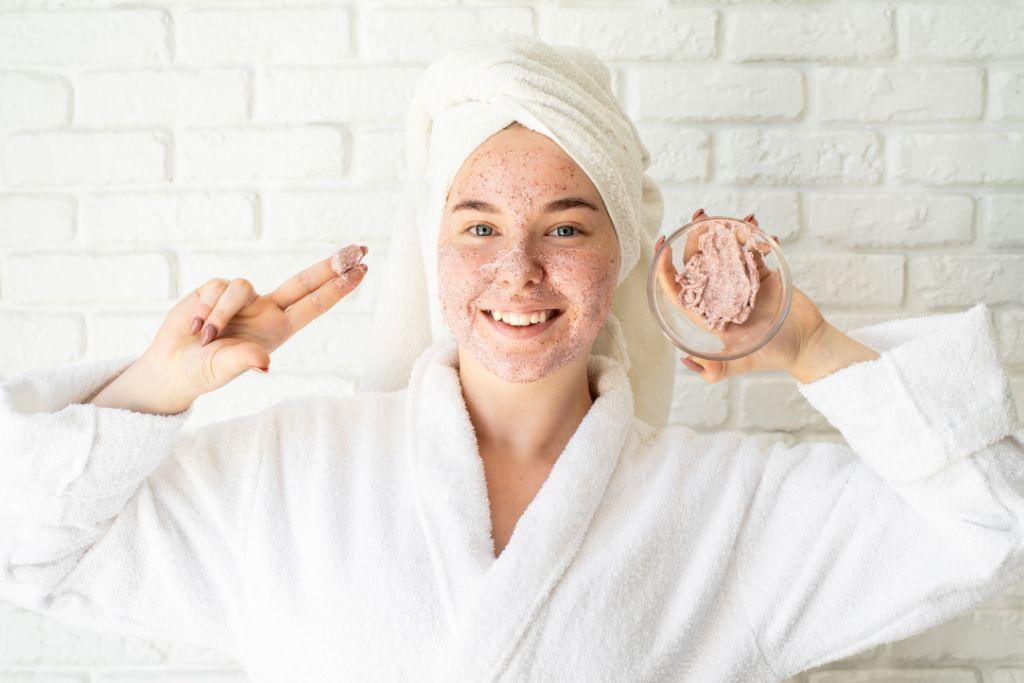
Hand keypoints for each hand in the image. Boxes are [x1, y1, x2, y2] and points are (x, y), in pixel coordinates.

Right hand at [139, 244, 368, 407]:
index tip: (361, 270)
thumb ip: (243, 360)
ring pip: (240, 287)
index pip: (314, 304)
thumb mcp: (223, 369)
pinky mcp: (216, 290)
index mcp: (277, 330)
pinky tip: (194, 328)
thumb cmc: (204, 372)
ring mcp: (242, 299)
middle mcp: (265, 310)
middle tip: (360, 248)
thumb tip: (264, 363)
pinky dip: (203, 309)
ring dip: (220, 313)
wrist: (172, 366)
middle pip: (302, 281)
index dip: (338, 288)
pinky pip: (216, 287)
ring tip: (205, 338)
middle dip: (330, 265)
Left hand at [654, 209, 825, 382]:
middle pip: (701, 263)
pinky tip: (754, 226)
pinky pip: (755, 251)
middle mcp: (721, 296)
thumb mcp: (738, 365)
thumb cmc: (772, 356)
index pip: (680, 290)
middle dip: (696, 239)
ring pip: (727, 252)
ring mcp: (742, 283)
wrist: (806, 345)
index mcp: (709, 314)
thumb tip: (685, 359)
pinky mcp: (764, 274)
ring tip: (725, 216)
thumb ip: (713, 370)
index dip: (666, 270)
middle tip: (697, 217)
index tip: (662, 248)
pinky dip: (755, 238)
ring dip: (725, 231)